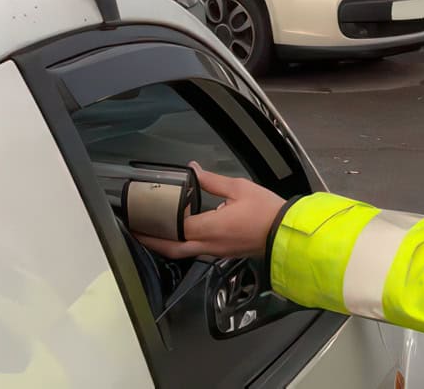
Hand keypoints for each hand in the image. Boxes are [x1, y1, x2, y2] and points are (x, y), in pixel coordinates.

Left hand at [134, 162, 285, 258]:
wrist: (286, 232)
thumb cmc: (266, 211)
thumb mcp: (238, 188)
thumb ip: (211, 180)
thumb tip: (194, 170)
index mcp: (210, 228)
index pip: (174, 227)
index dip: (158, 220)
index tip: (144, 212)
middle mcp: (209, 244)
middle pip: (171, 249)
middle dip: (151, 241)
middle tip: (136, 231)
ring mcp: (216, 251)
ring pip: (182, 253)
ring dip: (165, 245)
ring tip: (153, 233)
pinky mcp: (224, 252)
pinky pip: (196, 251)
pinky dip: (182, 245)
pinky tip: (180, 236)